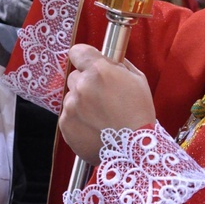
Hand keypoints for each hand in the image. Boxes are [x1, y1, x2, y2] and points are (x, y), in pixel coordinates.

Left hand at [59, 44, 155, 164]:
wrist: (134, 151)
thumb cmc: (139, 114)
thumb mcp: (137, 80)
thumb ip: (118, 64)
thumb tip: (106, 57)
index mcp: (99, 71)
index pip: (77, 51)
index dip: (84, 57)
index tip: (88, 63)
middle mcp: (81, 86)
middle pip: (75, 76)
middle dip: (86, 84)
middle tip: (102, 98)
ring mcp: (71, 106)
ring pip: (71, 97)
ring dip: (82, 103)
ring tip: (101, 117)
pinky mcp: (65, 124)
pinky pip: (68, 115)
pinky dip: (78, 120)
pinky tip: (94, 127)